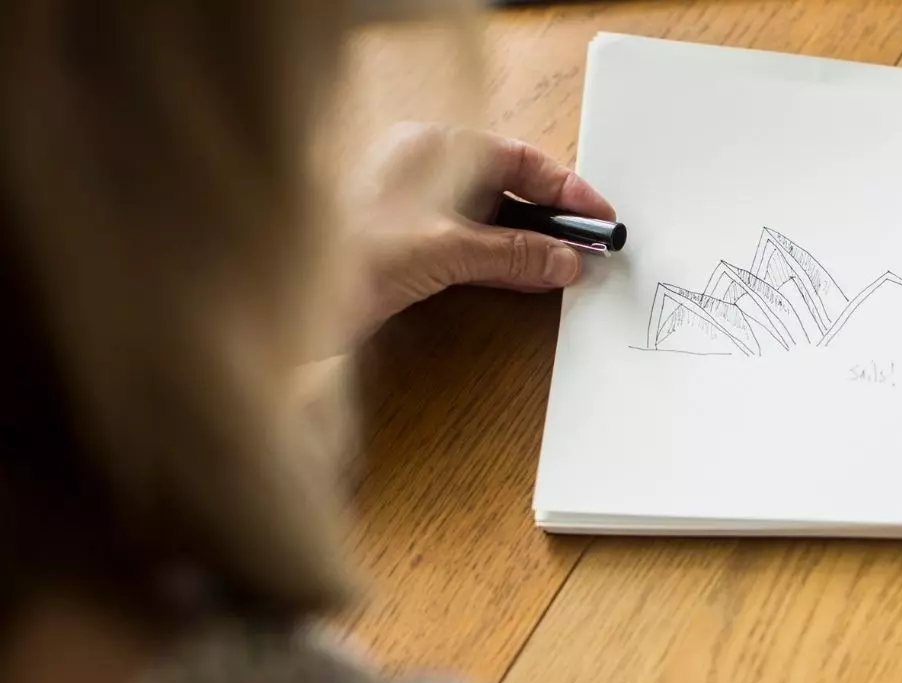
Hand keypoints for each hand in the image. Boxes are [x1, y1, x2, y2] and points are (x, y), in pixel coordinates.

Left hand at [342, 122, 614, 342]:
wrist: (287, 301)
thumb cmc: (349, 255)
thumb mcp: (446, 251)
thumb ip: (511, 254)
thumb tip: (563, 260)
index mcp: (431, 146)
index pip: (516, 158)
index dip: (565, 189)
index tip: (599, 218)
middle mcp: (424, 169)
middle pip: (507, 188)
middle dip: (551, 219)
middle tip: (590, 246)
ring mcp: (414, 207)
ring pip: (490, 219)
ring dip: (529, 245)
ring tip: (567, 266)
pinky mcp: (407, 244)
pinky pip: (470, 244)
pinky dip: (502, 261)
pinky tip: (528, 279)